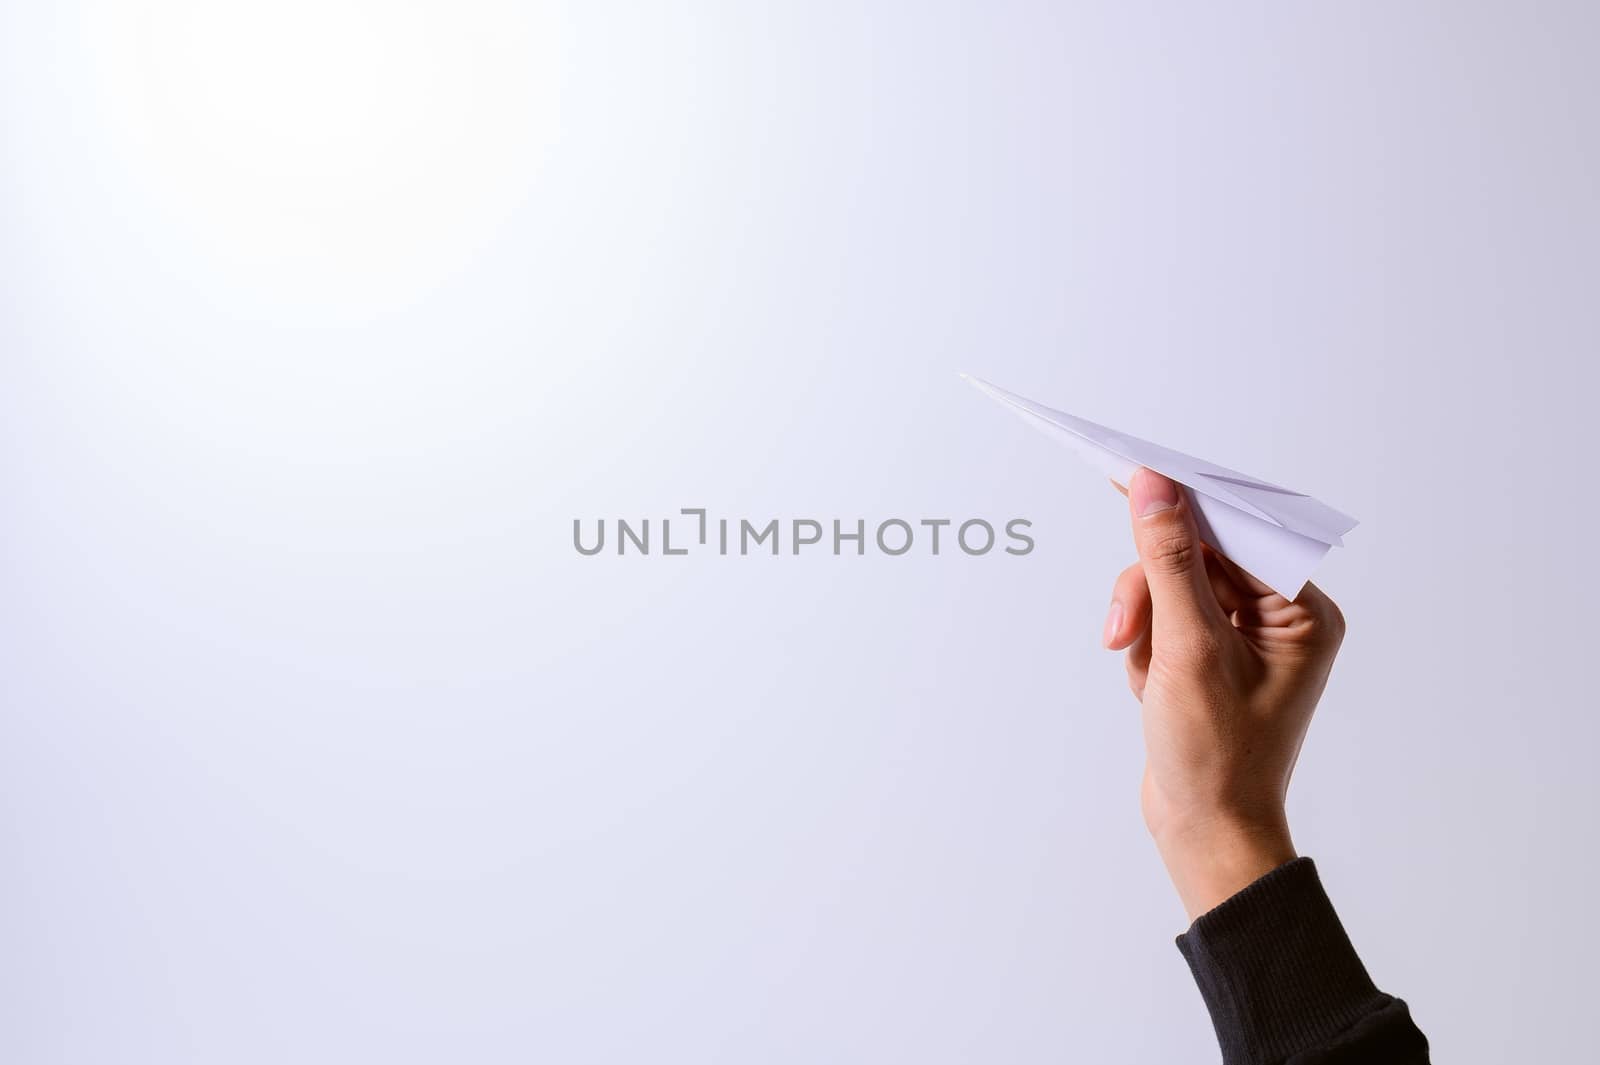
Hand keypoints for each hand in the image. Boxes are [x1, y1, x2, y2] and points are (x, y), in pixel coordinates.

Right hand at [1102, 468, 1345, 920]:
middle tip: (1124, 632)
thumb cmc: (1215, 756)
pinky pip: (1162, 618)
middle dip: (1152, 595)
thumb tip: (1153, 486)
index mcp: (1303, 612)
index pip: (1238, 530)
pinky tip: (1148, 686)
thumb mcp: (1186, 649)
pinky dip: (1144, 645)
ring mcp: (1243, 637)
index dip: (1184, 504)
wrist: (1204, 832)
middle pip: (1195, 557)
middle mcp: (1280, 618)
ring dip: (1142, 623)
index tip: (1133, 473)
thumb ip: (1168, 561)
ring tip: (1135, 667)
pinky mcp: (1209, 654)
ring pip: (1170, 586)